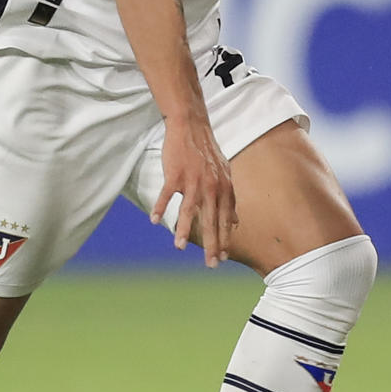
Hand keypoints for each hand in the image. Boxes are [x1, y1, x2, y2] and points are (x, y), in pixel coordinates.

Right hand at [154, 116, 237, 267]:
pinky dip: (160, 207)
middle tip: (210, 264)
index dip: (225, 239)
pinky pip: (166, 194)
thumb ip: (229, 200)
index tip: (223, 257)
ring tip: (179, 248)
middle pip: (211, 220)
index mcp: (224, 188)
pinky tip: (154, 220)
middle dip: (212, 244)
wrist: (192, 127)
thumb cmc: (207, 153)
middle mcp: (211, 186)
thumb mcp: (225, 175)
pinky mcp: (175, 174)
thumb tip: (236, 222)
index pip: (225, 219)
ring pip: (188, 210)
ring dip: (183, 230)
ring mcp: (193, 180)